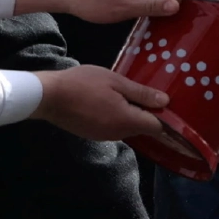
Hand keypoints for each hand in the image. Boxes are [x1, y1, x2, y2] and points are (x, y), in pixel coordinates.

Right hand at [31, 65, 167, 140]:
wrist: (47, 96)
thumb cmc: (84, 84)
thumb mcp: (116, 82)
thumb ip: (142, 93)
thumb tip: (165, 102)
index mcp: (126, 121)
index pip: (157, 127)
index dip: (166, 118)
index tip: (171, 105)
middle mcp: (117, 134)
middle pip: (143, 127)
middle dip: (149, 114)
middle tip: (151, 94)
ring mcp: (103, 136)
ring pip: (127, 127)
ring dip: (132, 115)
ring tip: (131, 95)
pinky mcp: (91, 134)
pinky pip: (113, 127)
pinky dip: (118, 117)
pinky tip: (113, 102)